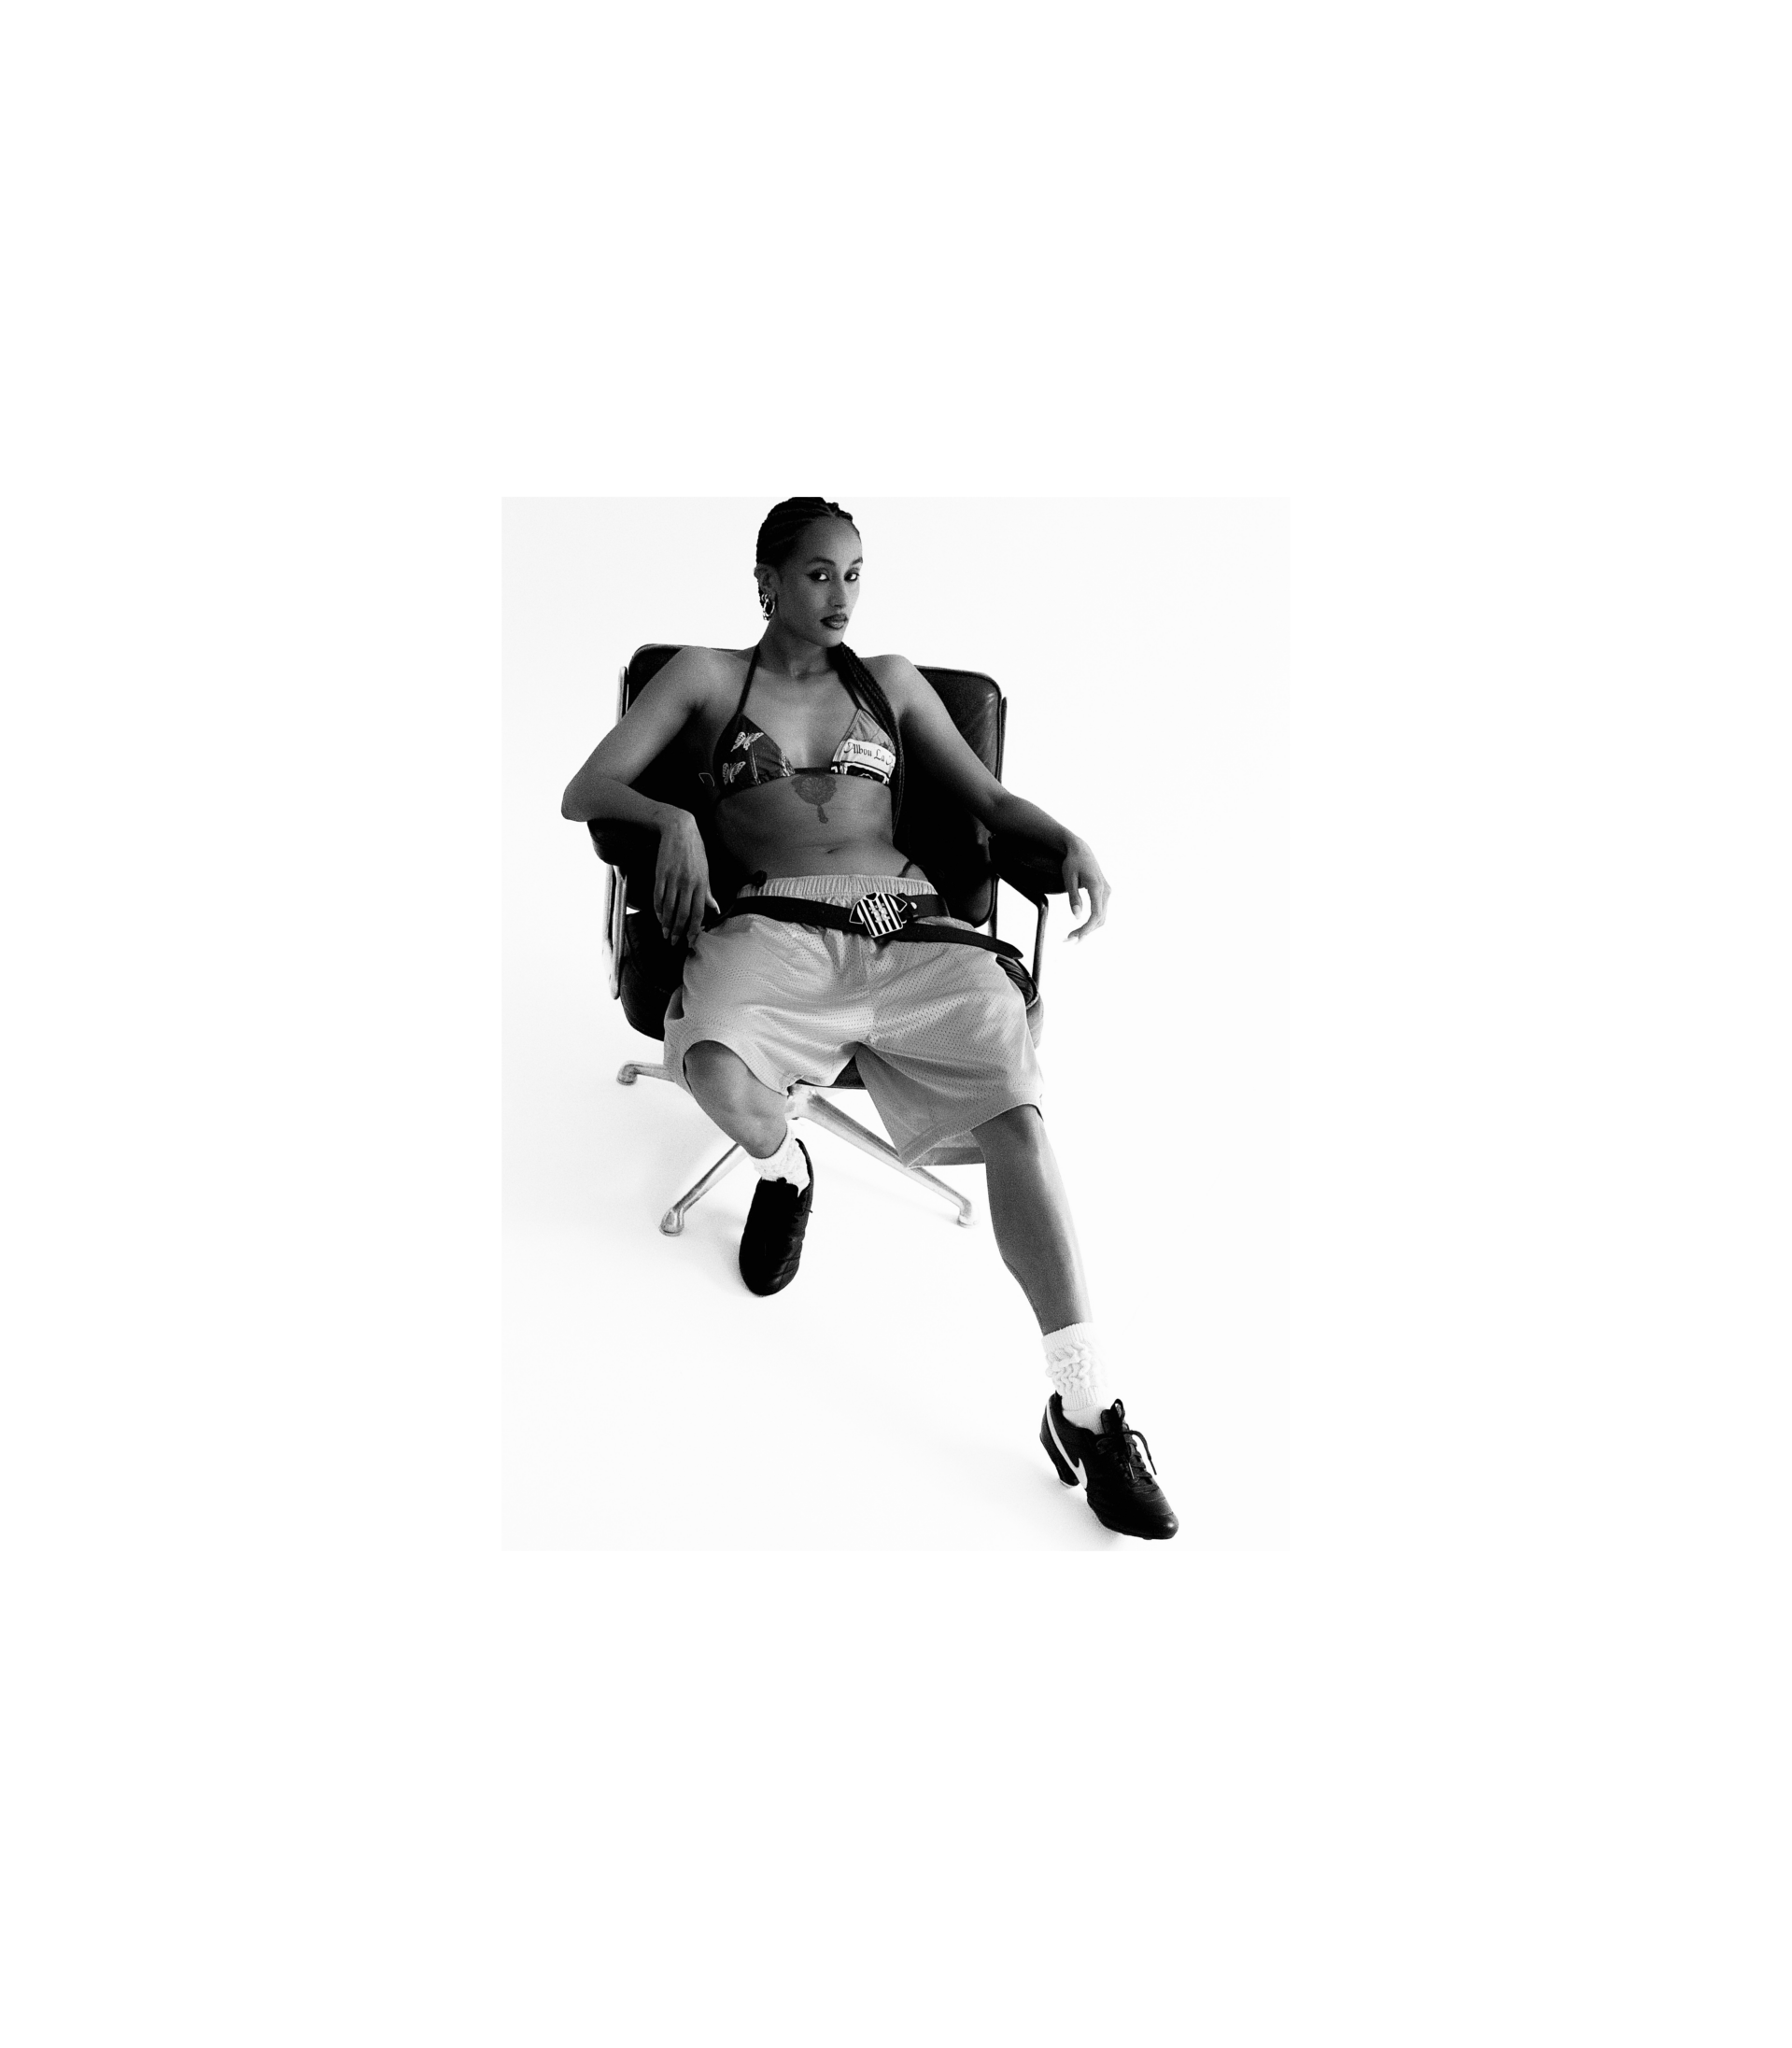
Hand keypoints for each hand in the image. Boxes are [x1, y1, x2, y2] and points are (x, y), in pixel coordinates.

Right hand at [654, 814, 719, 948]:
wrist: (679, 830)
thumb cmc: (695, 851)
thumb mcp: (706, 870)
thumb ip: (708, 892)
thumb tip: (715, 908)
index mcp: (701, 883)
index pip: (698, 912)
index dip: (694, 928)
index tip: (690, 940)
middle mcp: (688, 883)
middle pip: (682, 914)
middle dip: (678, 931)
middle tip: (674, 942)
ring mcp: (673, 879)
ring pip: (669, 908)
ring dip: (666, 924)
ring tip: (665, 934)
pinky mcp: (660, 874)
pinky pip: (658, 897)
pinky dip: (658, 909)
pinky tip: (659, 917)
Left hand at [1061, 835, 1109, 939]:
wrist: (1081, 850)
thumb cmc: (1073, 863)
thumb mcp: (1069, 879)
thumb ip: (1073, 898)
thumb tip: (1077, 917)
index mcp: (1097, 887)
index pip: (1096, 913)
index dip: (1087, 928)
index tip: (1075, 937)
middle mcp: (1105, 890)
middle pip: (1100, 918)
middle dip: (1086, 932)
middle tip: (1068, 940)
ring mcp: (1107, 892)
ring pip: (1102, 917)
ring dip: (1089, 929)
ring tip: (1073, 936)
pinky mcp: (1105, 893)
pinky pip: (1101, 911)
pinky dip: (1092, 922)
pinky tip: (1081, 928)